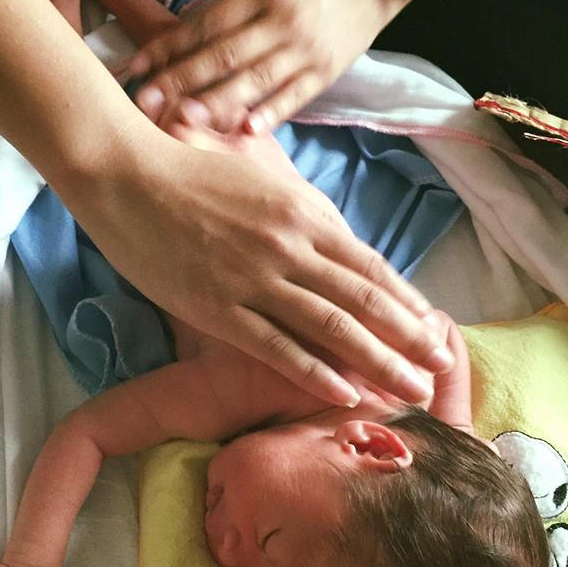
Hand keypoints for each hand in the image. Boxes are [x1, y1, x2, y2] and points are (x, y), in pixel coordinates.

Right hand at [89, 132, 452, 406]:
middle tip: (440, 370)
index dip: (406, 300)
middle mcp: (290, 247)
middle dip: (408, 338)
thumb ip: (302, 212)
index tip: (433, 329)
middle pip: (363, 300)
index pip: (369, 265)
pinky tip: (343, 393)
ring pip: (330, 327)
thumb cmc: (192, 173)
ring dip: (377, 362)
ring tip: (409, 391)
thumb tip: (338, 239)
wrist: (128, 175)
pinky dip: (314, 371)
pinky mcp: (218, 307)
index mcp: (302, 213)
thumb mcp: (261, 179)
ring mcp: (254, 279)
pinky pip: (275, 345)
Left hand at [128, 0, 398, 132]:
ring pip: (254, 81)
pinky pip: (293, 97)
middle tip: (146, 101)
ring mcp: (304, 51)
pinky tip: (245, 131)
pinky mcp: (324, 74)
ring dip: (217, 102)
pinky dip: (270, 114)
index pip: (207, 23)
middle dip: (181, 79)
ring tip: (183, 119)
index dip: (169, 45)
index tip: (136, 66)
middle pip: (224, 56)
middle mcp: (281, 22)